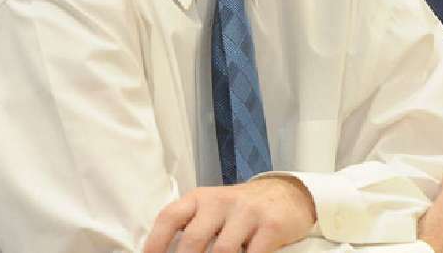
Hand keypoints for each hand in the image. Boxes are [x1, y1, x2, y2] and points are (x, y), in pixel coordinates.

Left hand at [143, 175, 315, 252]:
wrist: (286, 195)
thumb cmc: (241, 210)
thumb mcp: (212, 209)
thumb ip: (192, 226)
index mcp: (200, 198)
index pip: (170, 218)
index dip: (155, 243)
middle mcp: (222, 201)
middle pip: (193, 240)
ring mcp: (248, 212)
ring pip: (223, 252)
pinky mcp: (271, 225)